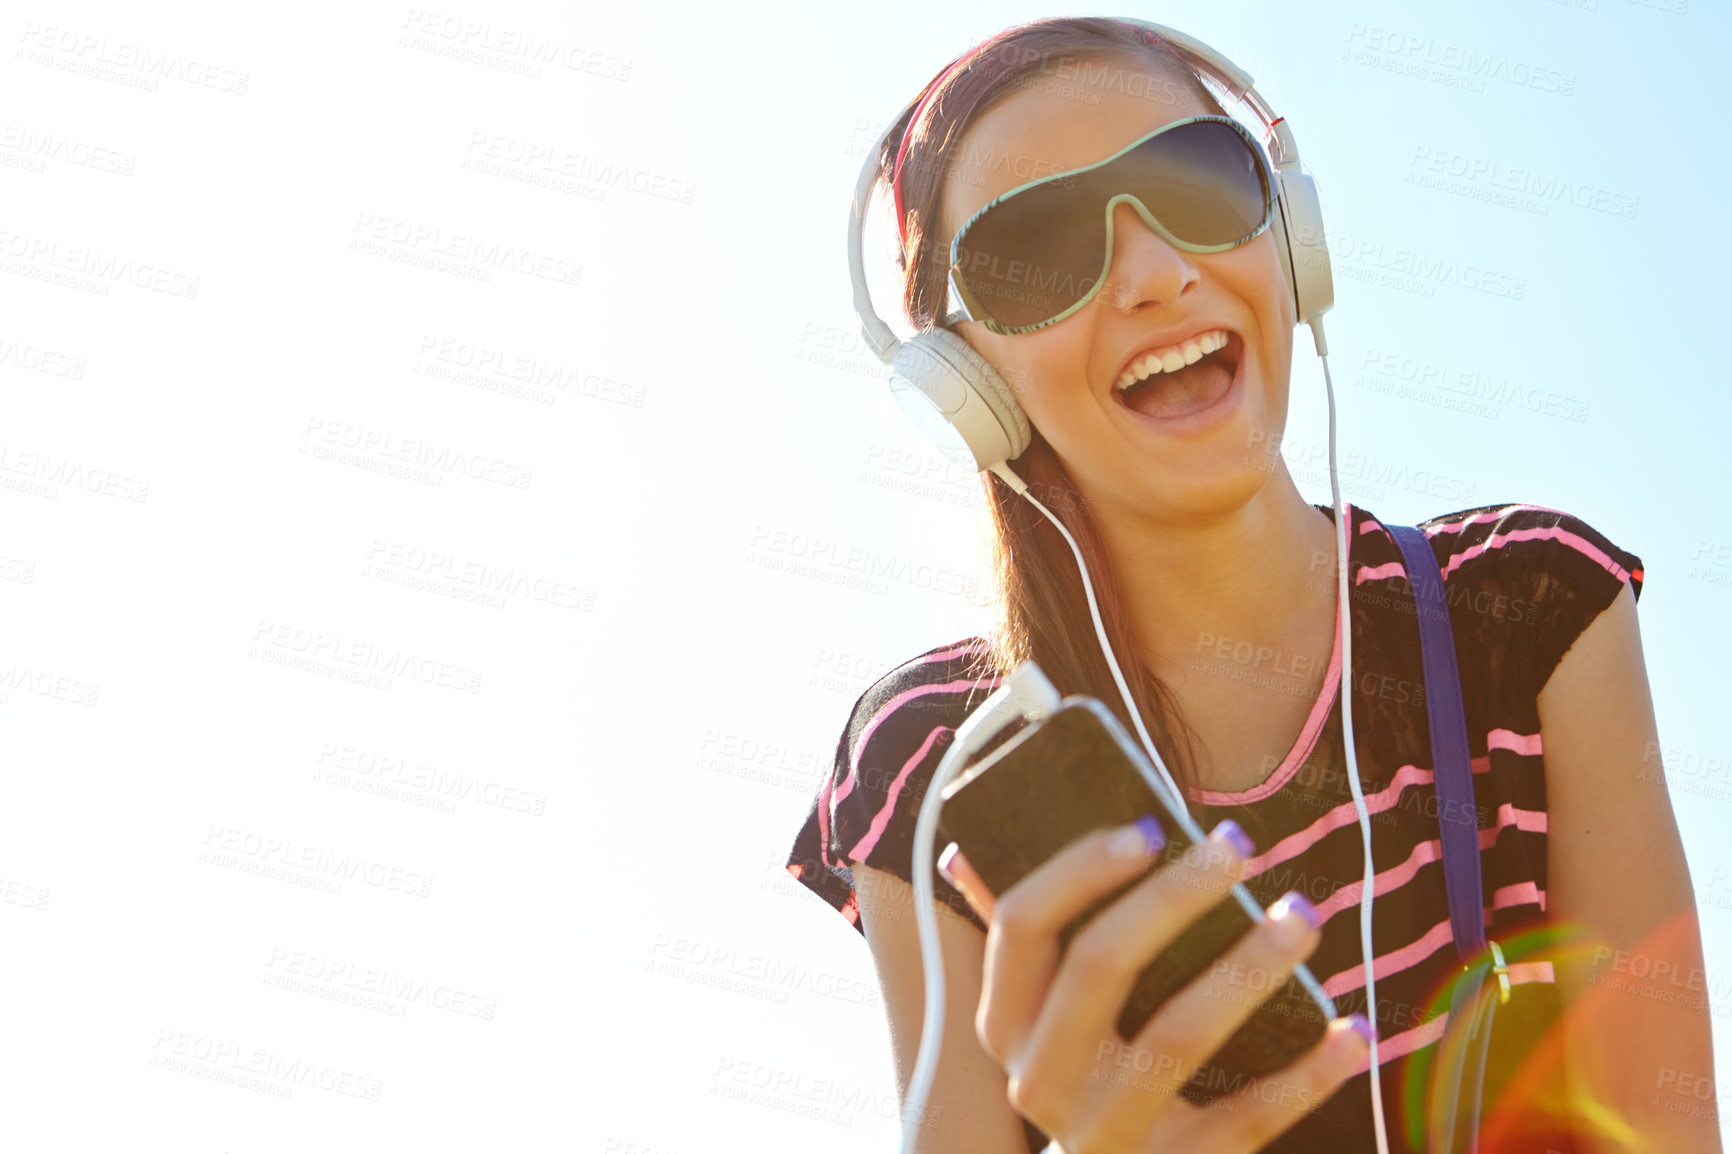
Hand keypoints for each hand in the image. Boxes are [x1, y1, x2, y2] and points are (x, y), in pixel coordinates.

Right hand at [949, 818, 1373, 1153]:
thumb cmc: (1087, 1070)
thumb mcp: (1044, 1013)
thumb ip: (1031, 937)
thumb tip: (970, 848)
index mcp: (1004, 1023)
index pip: (1020, 925)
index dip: (1079, 868)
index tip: (1147, 827)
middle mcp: (1039, 1079)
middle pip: (1098, 966)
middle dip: (1173, 897)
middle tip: (1238, 847)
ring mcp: (1105, 1132)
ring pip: (1176, 1037)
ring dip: (1246, 969)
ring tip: (1302, 917)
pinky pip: (1246, 1118)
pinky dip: (1306, 1073)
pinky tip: (1352, 1029)